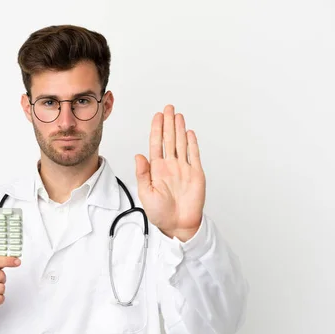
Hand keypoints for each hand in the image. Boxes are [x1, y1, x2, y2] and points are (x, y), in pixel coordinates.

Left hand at [135, 105, 205, 241]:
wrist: (178, 224)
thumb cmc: (160, 212)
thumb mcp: (145, 193)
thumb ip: (142, 174)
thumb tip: (138, 155)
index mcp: (157, 169)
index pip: (156, 144)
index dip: (156, 129)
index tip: (157, 116)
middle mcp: (170, 166)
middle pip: (169, 139)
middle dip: (168, 123)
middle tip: (168, 108)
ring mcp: (183, 168)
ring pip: (181, 144)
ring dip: (180, 129)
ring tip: (178, 115)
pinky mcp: (196, 174)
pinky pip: (194, 155)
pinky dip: (192, 143)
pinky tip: (189, 133)